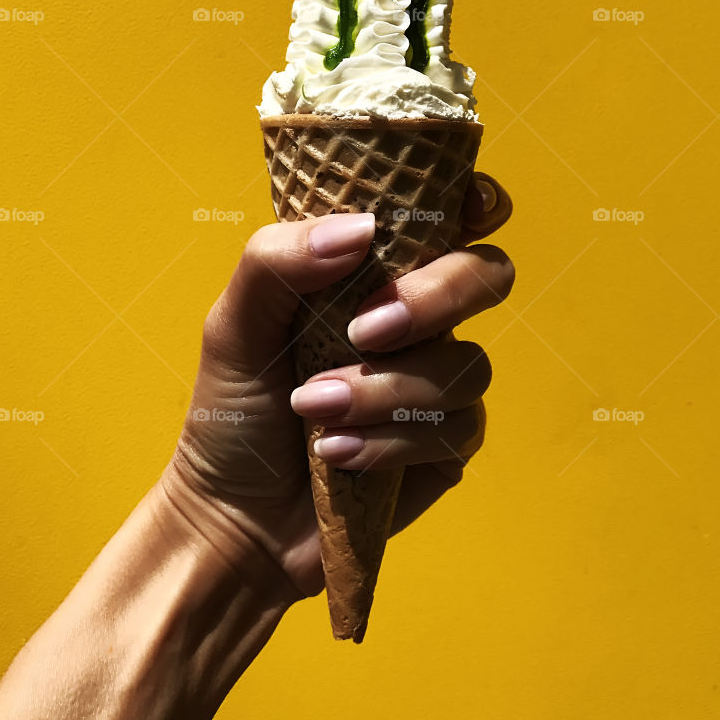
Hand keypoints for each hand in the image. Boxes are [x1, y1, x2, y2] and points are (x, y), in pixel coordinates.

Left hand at [159, 173, 513, 597]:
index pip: (449, 217)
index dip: (476, 200)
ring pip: (466, 364)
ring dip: (383, 390)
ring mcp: (439, 383)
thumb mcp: (233, 325)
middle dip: (433, 297)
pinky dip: (388, 440)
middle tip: (363, 331)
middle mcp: (419, 320)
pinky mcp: (447, 447)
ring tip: (312, 411)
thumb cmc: (233, 412)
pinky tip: (334, 454)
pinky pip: (456, 428)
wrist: (232, 519)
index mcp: (373, 273)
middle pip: (486, 275)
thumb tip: (361, 229)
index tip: (469, 207)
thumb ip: (277, 260)